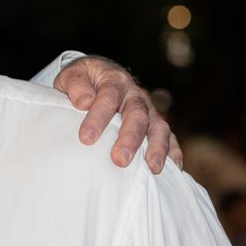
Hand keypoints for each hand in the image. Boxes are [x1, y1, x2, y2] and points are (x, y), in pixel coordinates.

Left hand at [53, 56, 182, 172]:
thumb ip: (75, 86)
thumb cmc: (81, 82)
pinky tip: (174, 169)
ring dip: (156, 147)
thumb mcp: (71, 76)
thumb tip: (84, 102)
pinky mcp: (155, 123)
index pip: (108, 98)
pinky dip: (173, 151)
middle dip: (130, 138)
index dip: (98, 118)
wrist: (98, 75)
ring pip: (158, 126)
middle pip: (137, 115)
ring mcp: (148, 109)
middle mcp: (135, 94)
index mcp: (114, 80)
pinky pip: (169, 136)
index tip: (86, 138)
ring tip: (152, 168)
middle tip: (119, 160)